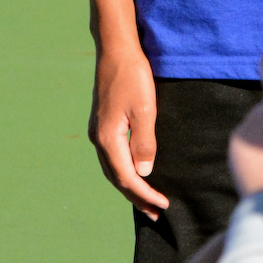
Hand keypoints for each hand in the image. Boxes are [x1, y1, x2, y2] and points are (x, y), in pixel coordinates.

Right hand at [90, 44, 168, 219]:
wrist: (116, 49)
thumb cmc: (133, 76)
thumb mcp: (144, 110)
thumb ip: (144, 143)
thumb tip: (143, 174)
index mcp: (108, 139)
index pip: (127, 178)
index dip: (145, 194)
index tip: (163, 205)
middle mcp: (99, 139)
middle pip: (117, 178)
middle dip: (136, 197)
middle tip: (156, 213)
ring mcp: (98, 131)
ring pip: (112, 169)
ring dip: (129, 186)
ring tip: (146, 200)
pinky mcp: (103, 123)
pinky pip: (112, 157)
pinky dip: (123, 171)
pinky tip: (134, 171)